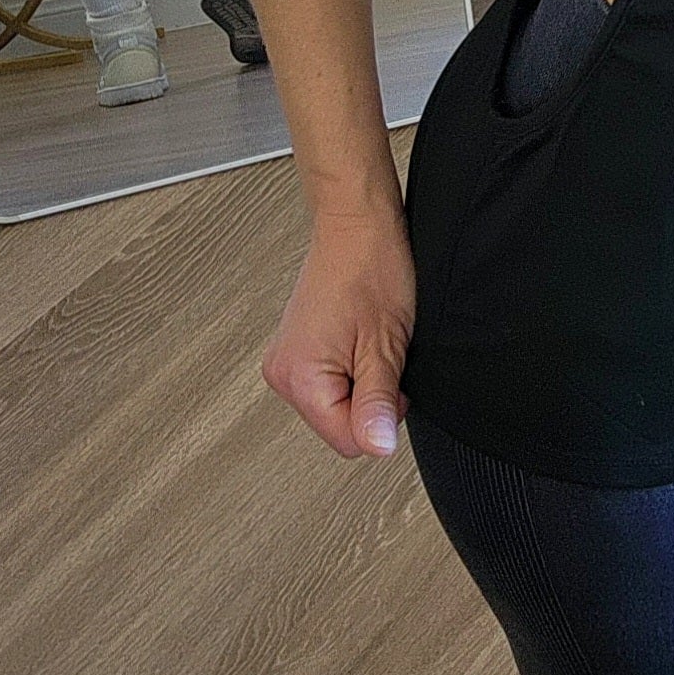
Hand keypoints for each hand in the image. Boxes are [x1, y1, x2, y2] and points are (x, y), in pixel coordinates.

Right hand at [262, 204, 414, 458]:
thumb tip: (377, 448)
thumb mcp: (385, 346)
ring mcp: (287, 360)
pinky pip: (330, 382)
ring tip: (368, 340)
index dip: (381, 417)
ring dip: (361, 382)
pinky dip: (351, 368)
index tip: (391, 378)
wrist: (357, 226)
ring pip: (336, 404)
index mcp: (300, 378)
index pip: (348, 441)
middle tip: (381, 354)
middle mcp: (283, 373)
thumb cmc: (371, 269)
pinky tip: (357, 337)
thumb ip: (378, 402)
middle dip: (371, 400)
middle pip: (339, 425)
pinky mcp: (296, 349)